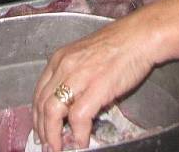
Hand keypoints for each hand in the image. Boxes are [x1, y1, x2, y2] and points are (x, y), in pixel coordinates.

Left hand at [31, 19, 156, 151]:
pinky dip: (78, 134)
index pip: (39, 92)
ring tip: (58, 149)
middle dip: (43, 130)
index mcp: (60, 58)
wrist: (141, 36)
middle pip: (42, 104)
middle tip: (47, 145)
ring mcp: (78, 76)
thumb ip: (75, 75)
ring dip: (53, 136)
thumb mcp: (86, 55)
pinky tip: (82, 142)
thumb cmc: (120, 44)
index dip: (37, 116)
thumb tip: (73, 100)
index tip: (41, 129)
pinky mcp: (96, 87)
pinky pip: (78, 118)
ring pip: (52, 113)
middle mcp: (64, 66)